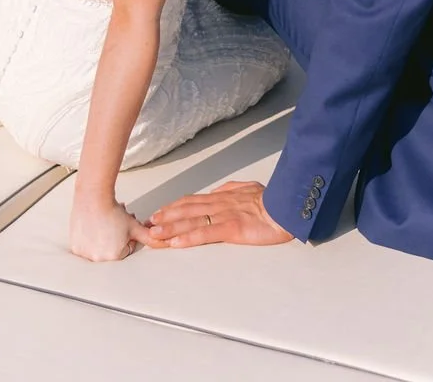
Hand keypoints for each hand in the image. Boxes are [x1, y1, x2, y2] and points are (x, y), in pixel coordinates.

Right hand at [69, 193, 150, 261]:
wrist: (93, 198)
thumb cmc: (112, 211)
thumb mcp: (134, 225)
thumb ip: (148, 237)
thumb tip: (163, 243)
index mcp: (114, 256)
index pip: (125, 250)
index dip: (126, 237)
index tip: (122, 228)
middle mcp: (99, 258)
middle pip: (112, 250)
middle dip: (115, 238)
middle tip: (113, 225)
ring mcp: (85, 253)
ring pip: (98, 249)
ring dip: (102, 239)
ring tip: (103, 224)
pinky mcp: (75, 247)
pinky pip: (85, 247)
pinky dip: (89, 239)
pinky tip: (93, 227)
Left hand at [147, 180, 292, 249]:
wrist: (285, 207)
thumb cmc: (271, 200)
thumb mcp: (247, 189)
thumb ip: (231, 191)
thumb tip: (219, 191)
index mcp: (222, 196)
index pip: (191, 201)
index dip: (173, 207)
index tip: (158, 213)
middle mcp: (218, 203)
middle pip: (185, 210)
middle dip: (164, 217)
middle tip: (147, 224)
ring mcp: (223, 215)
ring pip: (190, 221)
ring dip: (169, 228)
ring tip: (153, 234)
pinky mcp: (230, 228)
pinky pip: (204, 233)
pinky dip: (187, 238)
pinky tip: (175, 243)